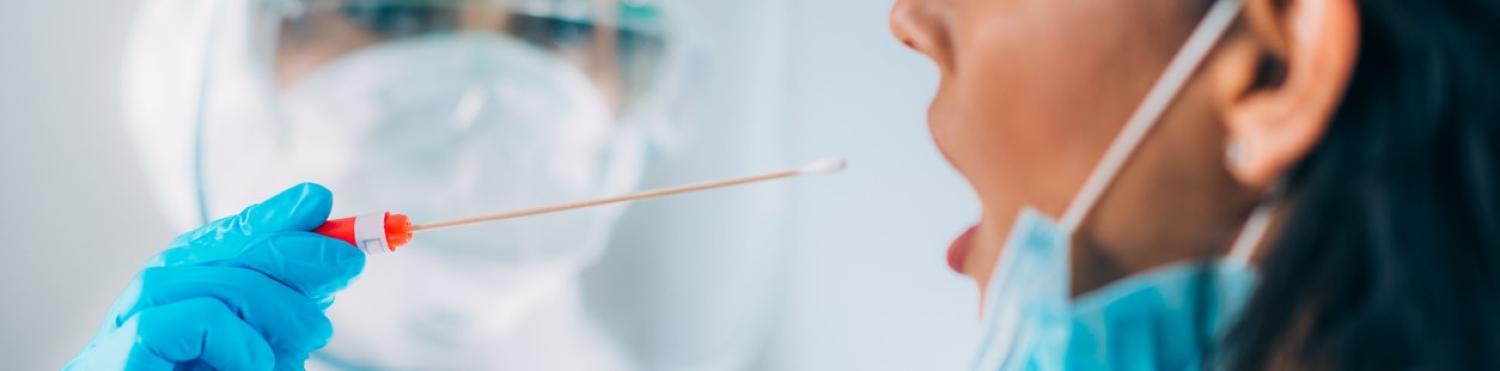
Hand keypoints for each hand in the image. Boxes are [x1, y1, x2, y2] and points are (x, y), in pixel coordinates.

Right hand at [66, 183, 364, 369]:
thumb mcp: (261, 333)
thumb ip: (281, 281)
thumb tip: (314, 205)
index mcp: (183, 285)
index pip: (228, 235)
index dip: (277, 217)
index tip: (320, 203)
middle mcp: (154, 294)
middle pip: (227, 250)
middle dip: (298, 251)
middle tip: (348, 264)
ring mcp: (134, 318)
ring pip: (226, 284)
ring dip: (284, 311)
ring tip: (310, 342)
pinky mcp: (130, 347)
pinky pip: (204, 320)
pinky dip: (244, 343)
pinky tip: (259, 364)